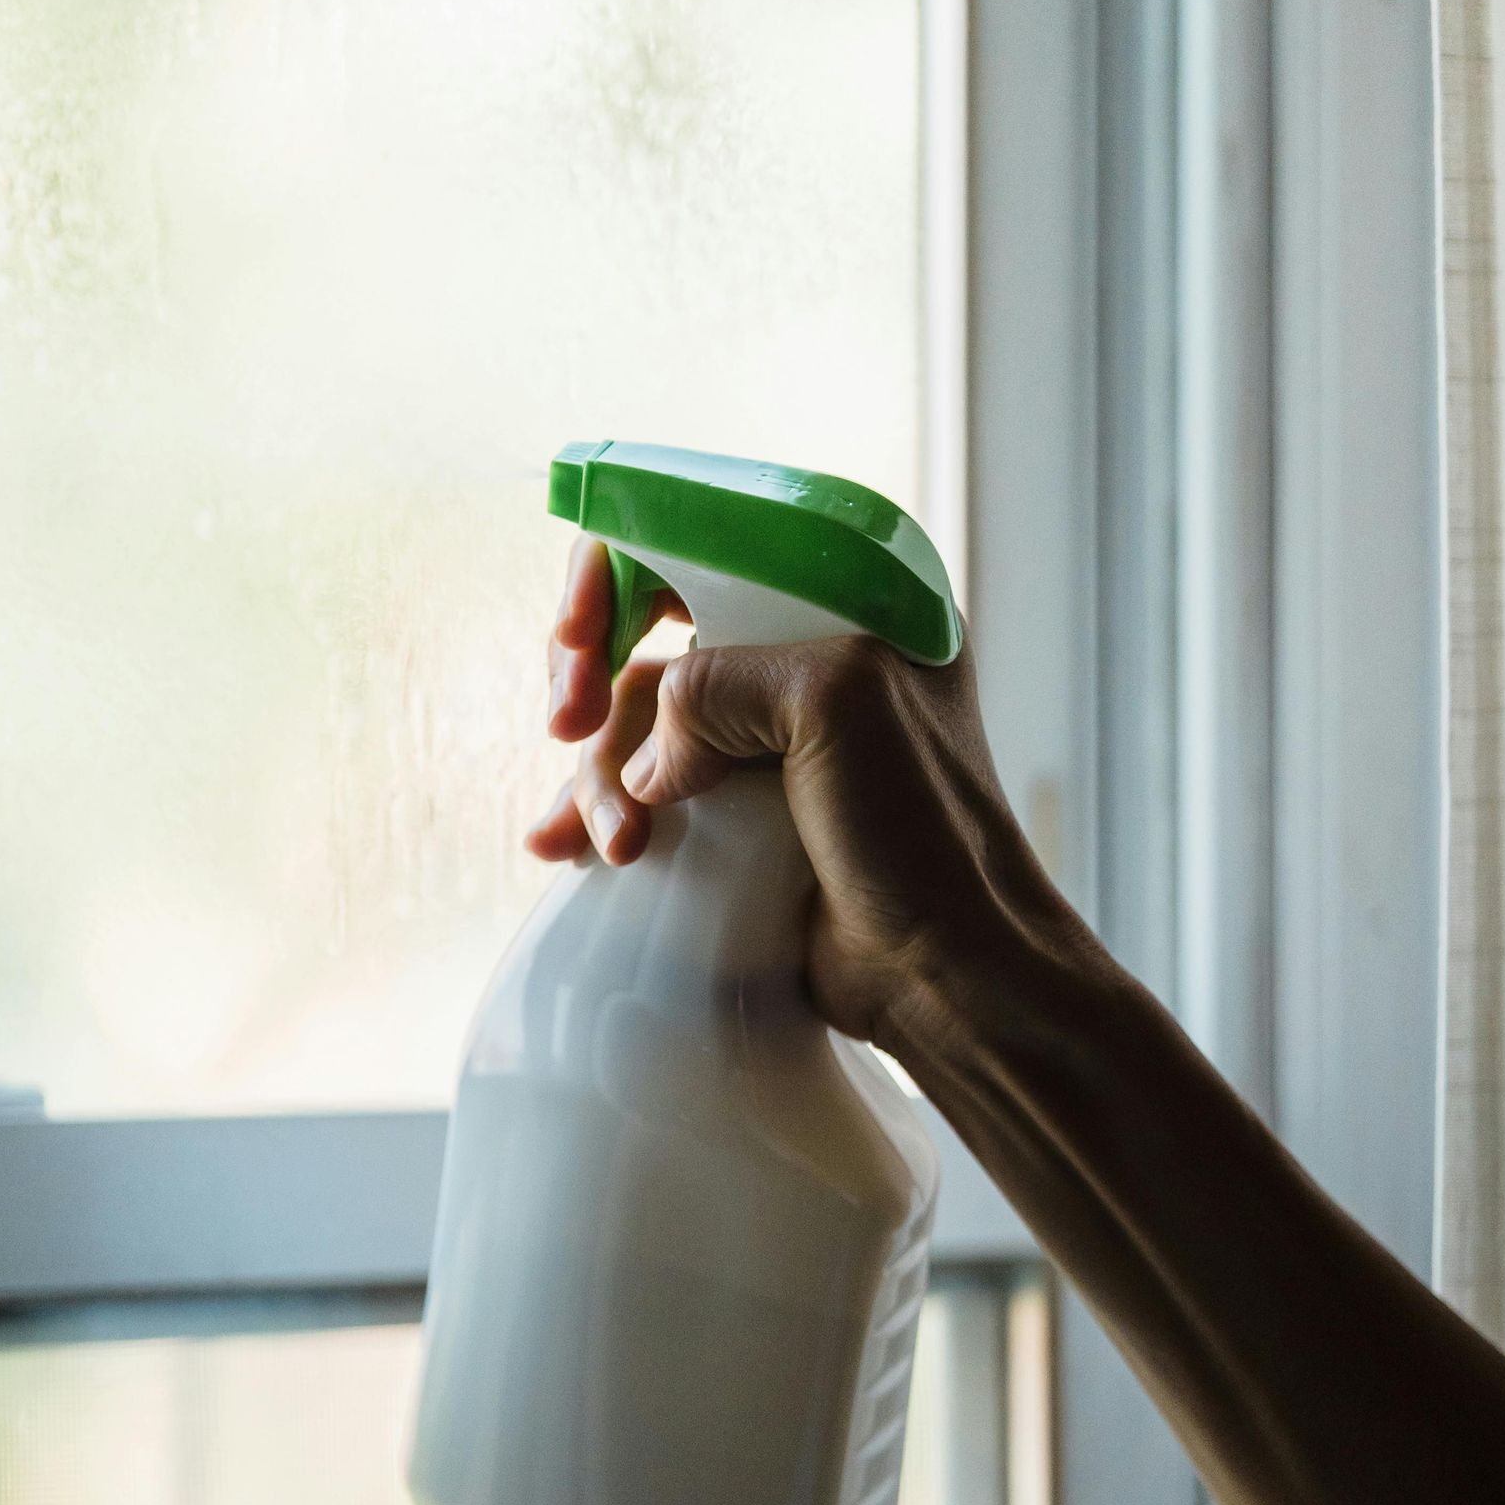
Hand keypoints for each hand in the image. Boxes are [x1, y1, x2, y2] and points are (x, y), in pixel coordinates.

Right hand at [525, 535, 1060, 1053]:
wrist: (942, 968)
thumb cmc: (924, 832)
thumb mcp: (834, 704)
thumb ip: (719, 682)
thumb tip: (648, 757)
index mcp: (850, 599)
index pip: (707, 536)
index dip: (624, 570)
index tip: (581, 635)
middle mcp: (805, 655)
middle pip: (651, 622)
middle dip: (593, 673)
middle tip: (568, 726)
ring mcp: (768, 736)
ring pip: (634, 715)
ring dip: (599, 773)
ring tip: (613, 842)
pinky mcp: (738, 809)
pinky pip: (639, 785)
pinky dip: (594, 809)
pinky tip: (562, 845)